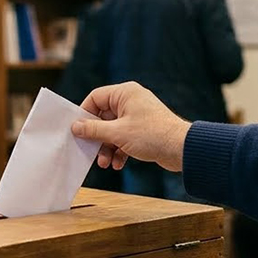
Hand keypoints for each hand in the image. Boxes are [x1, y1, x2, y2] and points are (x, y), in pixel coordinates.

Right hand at [71, 82, 191, 171]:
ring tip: (106, 163)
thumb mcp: (117, 133)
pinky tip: (118, 164)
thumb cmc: (152, 135)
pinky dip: (119, 150)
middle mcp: (131, 101)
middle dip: (97, 138)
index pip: (96, 98)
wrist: (181, 149)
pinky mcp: (143, 130)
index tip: (77, 130)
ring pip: (113, 130)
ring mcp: (137, 116)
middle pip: (103, 117)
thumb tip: (75, 127)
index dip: (84, 114)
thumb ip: (93, 130)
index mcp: (125, 93)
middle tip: (91, 152)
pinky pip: (124, 138)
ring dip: (107, 148)